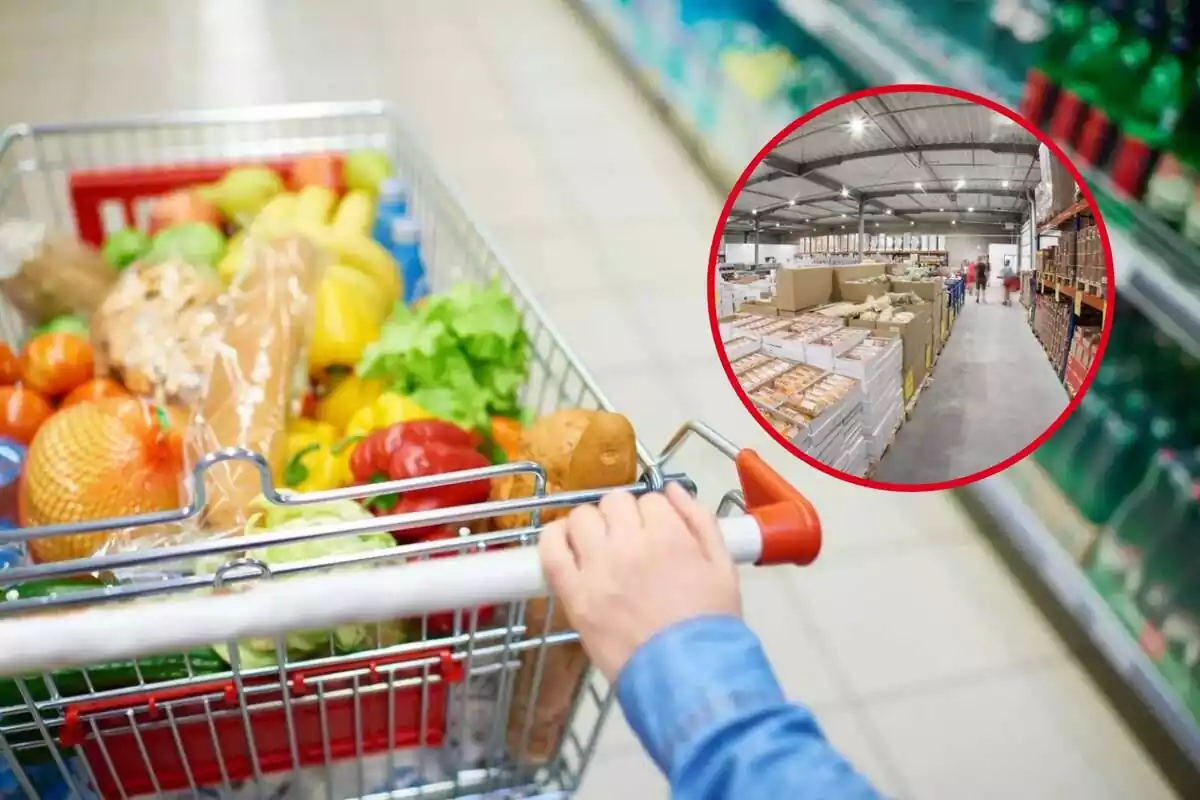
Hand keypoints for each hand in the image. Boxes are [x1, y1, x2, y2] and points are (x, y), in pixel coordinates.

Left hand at [538, 484, 740, 682]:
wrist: (686, 677)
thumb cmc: (711, 626)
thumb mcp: (724, 568)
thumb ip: (700, 521)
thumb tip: (673, 489)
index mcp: (668, 536)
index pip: (652, 499)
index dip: (654, 516)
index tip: (656, 534)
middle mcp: (629, 545)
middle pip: (614, 502)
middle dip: (623, 516)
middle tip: (629, 541)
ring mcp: (597, 569)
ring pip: (581, 517)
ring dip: (590, 524)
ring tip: (600, 546)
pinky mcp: (574, 595)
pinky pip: (550, 549)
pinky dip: (553, 538)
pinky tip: (566, 544)